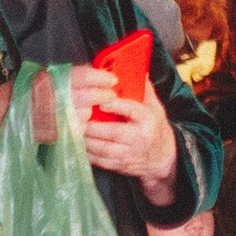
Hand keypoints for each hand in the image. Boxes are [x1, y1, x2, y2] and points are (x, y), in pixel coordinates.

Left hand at [70, 70, 180, 201]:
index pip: (132, 110)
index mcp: (148, 120)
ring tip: (72, 129)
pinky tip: (77, 144)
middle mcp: (139, 138)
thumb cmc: (155, 127)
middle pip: (113, 132)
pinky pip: (99, 160)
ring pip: (103, 148)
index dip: (116, 105)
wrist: (163, 157)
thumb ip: (144, 90)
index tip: (101, 100)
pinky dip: (86, 153)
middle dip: (93, 125)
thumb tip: (136, 70)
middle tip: (76, 116)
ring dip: (86, 139)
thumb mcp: (155, 107)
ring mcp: (129, 154)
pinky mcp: (119, 165)